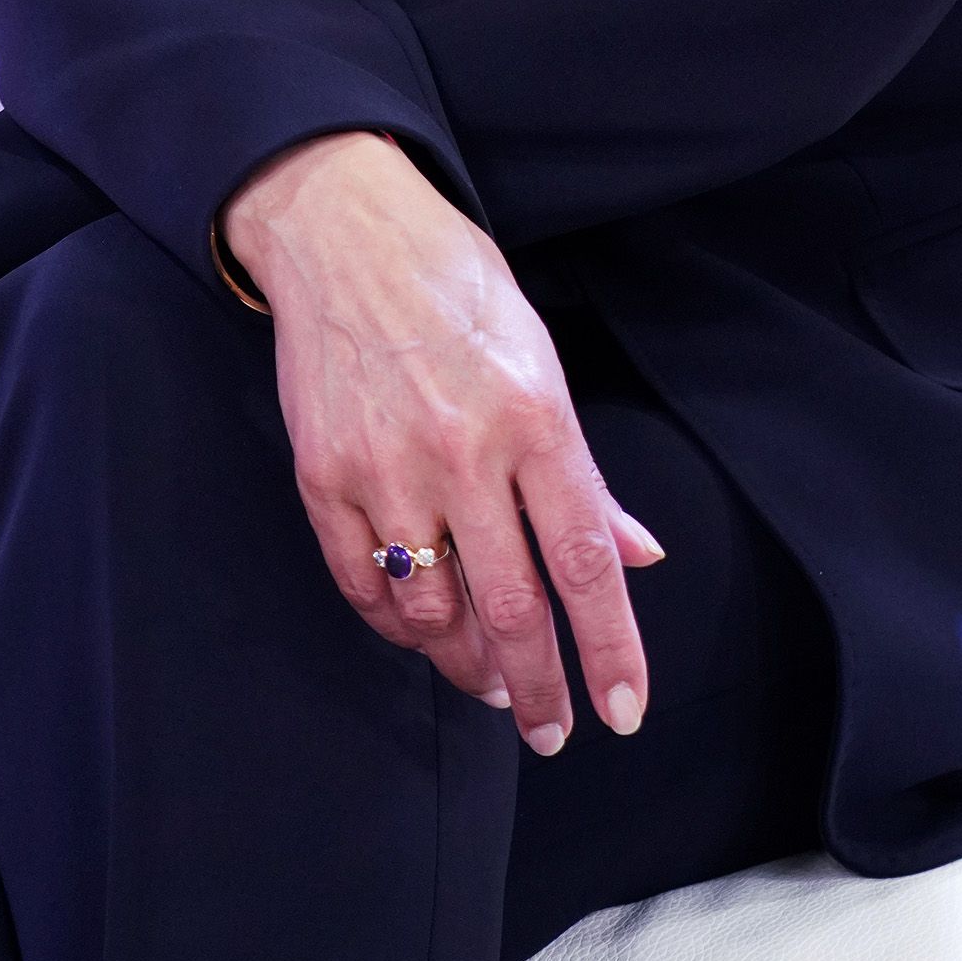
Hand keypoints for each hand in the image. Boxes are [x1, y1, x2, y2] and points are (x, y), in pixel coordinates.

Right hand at [223, 133, 664, 754]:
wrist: (344, 229)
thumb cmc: (456, 286)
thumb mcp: (541, 357)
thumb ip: (585, 471)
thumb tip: (637, 555)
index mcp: (533, 415)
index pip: (584, 559)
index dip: (609, 647)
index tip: (623, 709)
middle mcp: (463, 448)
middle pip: (511, 605)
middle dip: (539, 687)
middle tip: (551, 731)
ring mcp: (386, 465)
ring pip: (433, 610)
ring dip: (467, 663)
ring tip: (491, 680)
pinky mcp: (324, 474)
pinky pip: (364, 583)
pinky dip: (398, 623)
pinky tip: (423, 632)